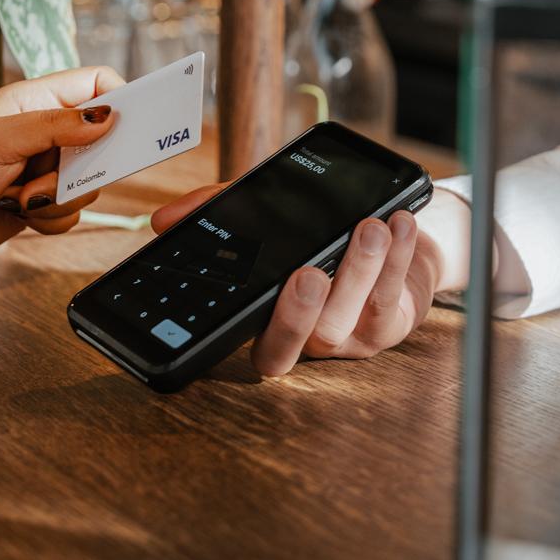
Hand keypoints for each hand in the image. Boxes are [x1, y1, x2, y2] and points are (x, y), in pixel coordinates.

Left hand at [0, 67, 123, 256]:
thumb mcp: (0, 140)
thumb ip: (55, 127)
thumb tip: (108, 118)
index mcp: (37, 100)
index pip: (97, 85)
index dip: (118, 101)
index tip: (123, 129)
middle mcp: (48, 132)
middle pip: (102, 143)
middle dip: (81, 169)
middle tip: (50, 176)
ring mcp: (47, 168)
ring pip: (89, 184)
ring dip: (57, 198)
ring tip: (18, 197)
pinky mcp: (43, 203)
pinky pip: (73, 213)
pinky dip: (49, 219)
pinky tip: (18, 214)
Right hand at [151, 186, 444, 375]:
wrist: (390, 234)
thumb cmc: (318, 230)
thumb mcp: (265, 217)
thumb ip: (215, 213)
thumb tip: (162, 220)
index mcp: (265, 318)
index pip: (238, 338)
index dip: (232, 331)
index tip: (236, 292)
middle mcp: (302, 337)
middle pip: (290, 346)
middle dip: (296, 314)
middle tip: (307, 273)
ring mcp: (346, 337)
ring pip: (345, 318)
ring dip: (358, 269)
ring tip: (369, 228)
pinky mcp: (388, 327)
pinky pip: (388, 299)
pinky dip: (396, 258)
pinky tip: (398, 224)